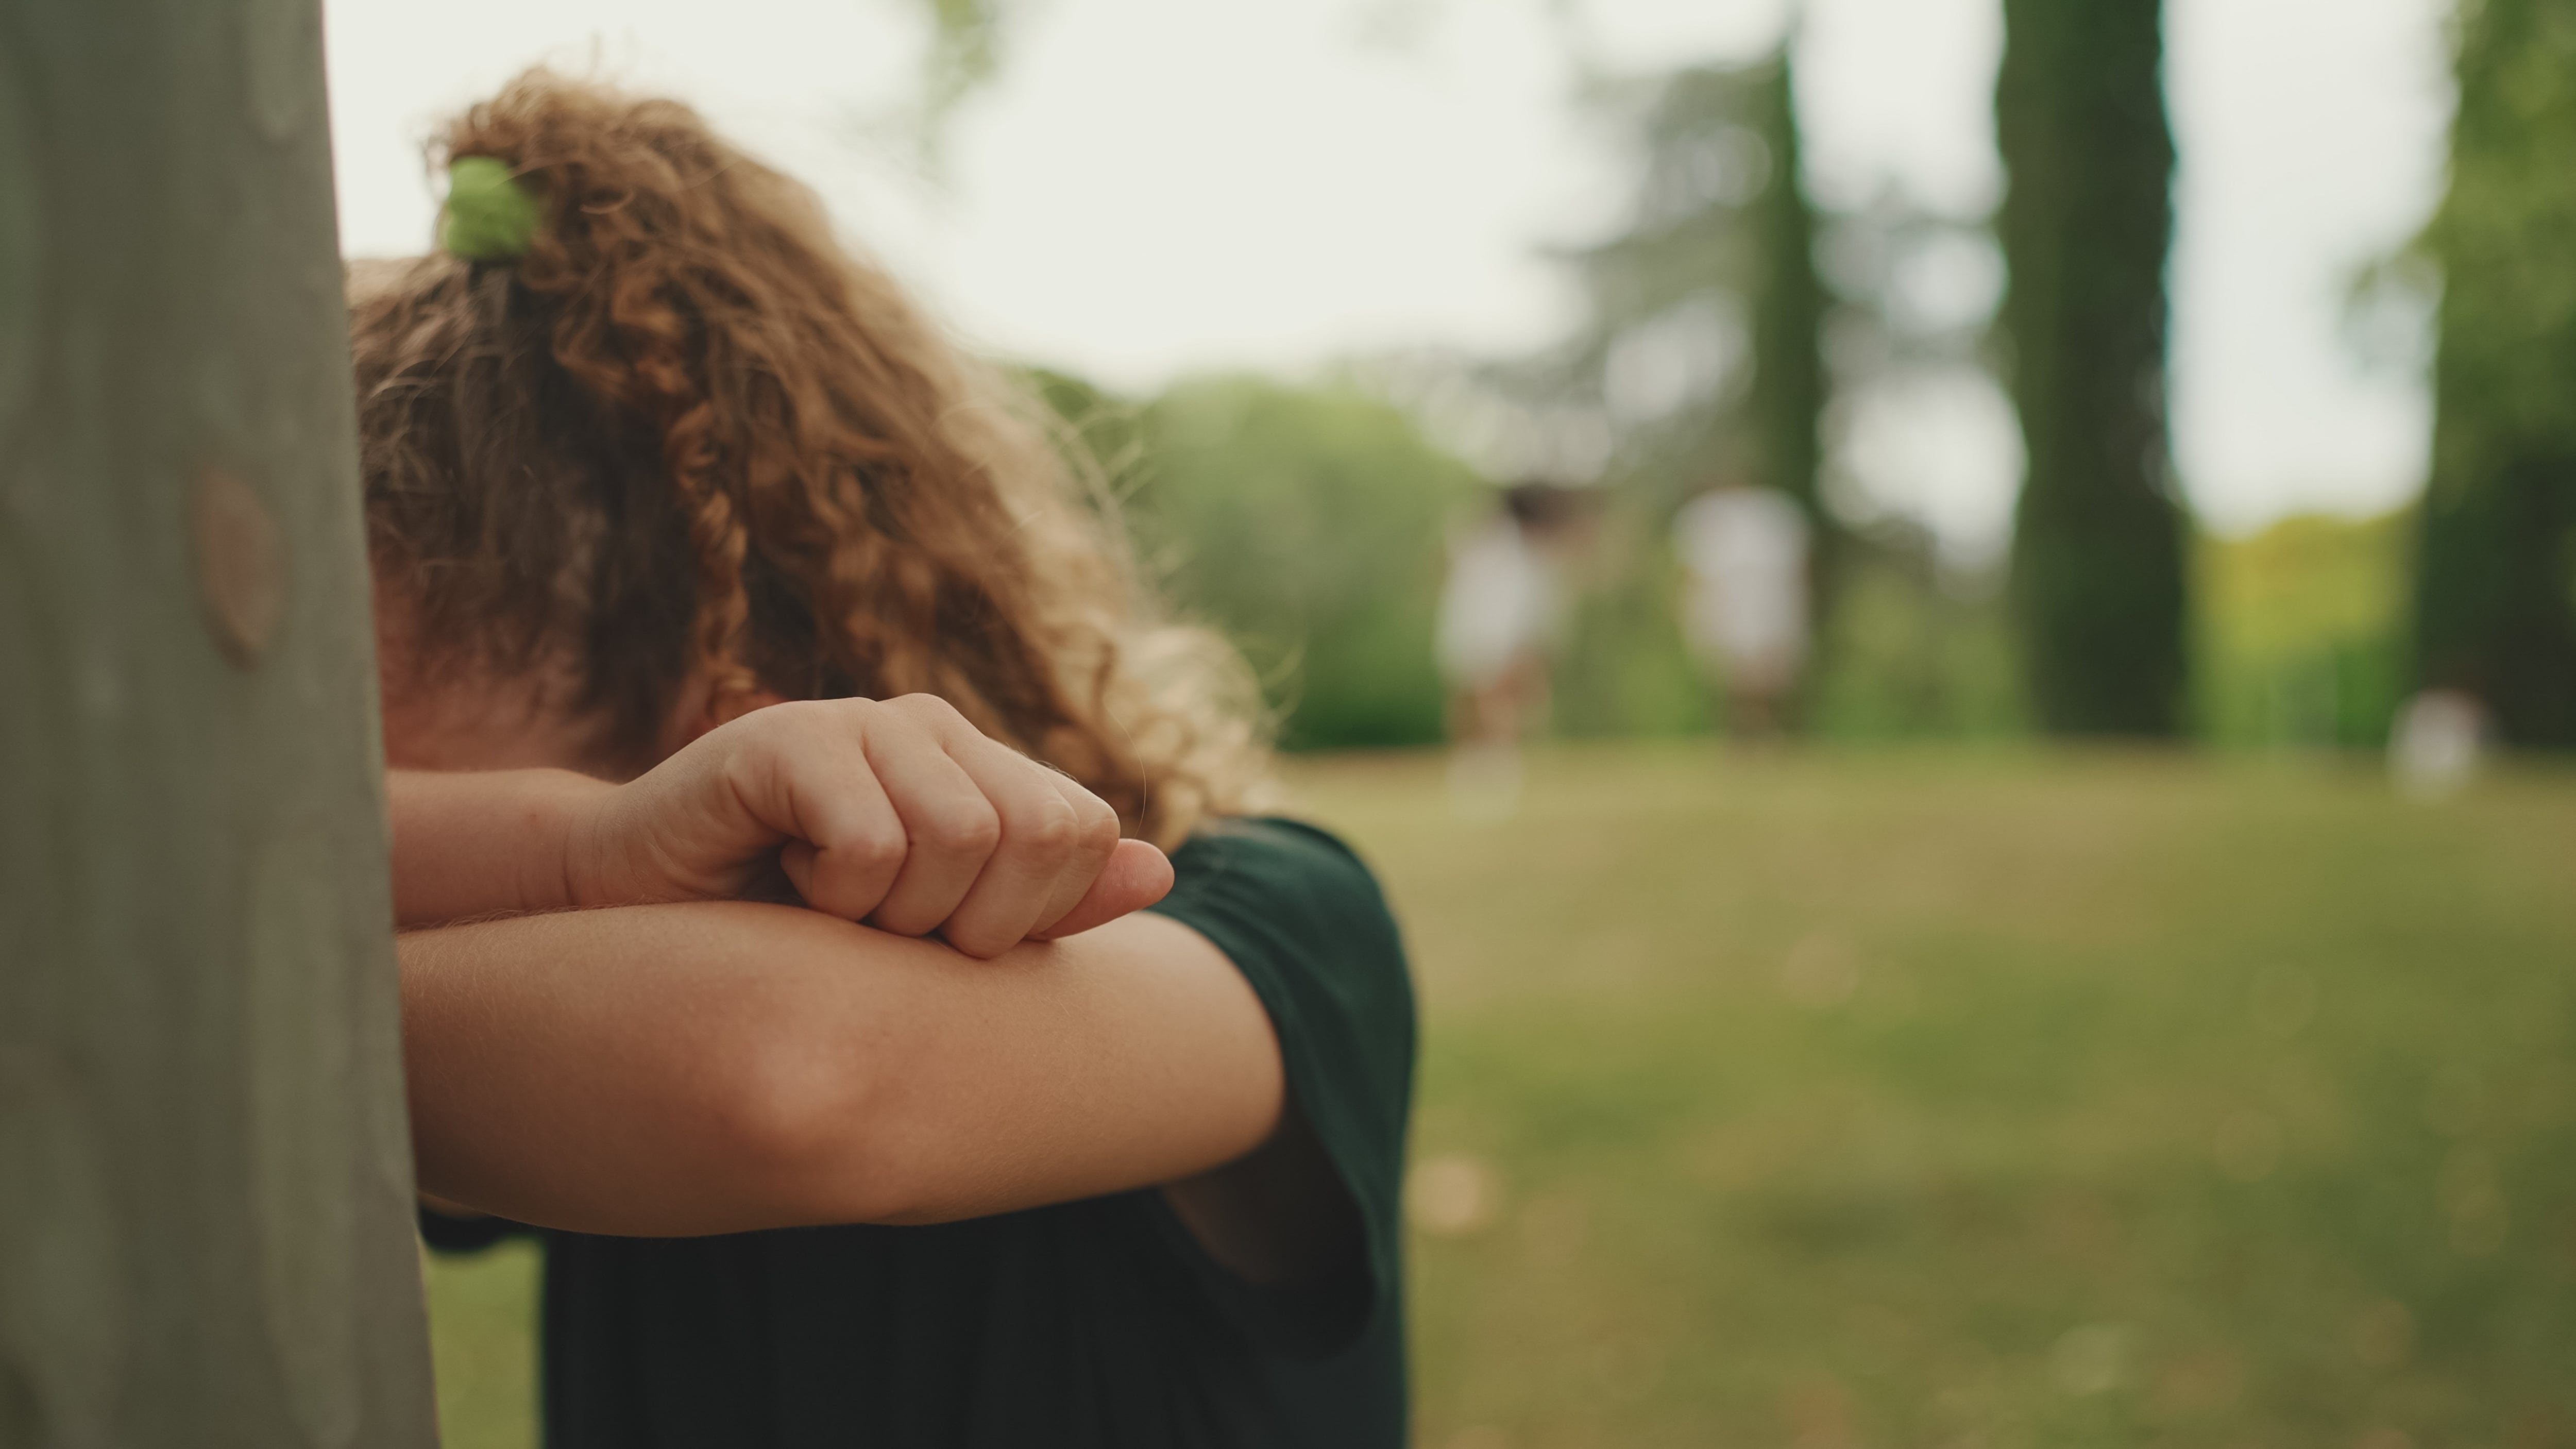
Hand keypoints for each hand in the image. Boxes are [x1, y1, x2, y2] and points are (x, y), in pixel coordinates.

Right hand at [568, 696, 1171, 956]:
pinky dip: (832, 894)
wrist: (645, 914)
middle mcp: (932, 728)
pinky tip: (784, 874)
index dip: (1031, 915)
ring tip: (832, 900)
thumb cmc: (794, 933)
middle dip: (970, 920)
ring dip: (892, 911)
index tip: (946, 936)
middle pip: (1034, 834)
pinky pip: (871, 843)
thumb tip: (1161, 871)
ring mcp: (860, 725)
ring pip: (959, 839)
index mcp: (981, 767)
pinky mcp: (786, 740)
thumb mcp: (936, 933)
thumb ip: (1049, 906)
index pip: (1083, 831)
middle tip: (886, 924)